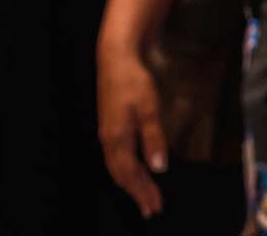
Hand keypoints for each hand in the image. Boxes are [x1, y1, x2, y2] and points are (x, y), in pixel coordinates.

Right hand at [96, 45, 167, 218]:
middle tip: (151, 209)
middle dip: (136, 192)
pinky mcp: (109, 124)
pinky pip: (115, 156)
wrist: (115, 57)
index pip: (131, 173)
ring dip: (131, 182)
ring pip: (117, 166)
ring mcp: (107, 131)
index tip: (156, 206)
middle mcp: (109, 138)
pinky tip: (134, 169)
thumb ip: (154, 138)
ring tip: (143, 195)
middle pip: (121, 173)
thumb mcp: (149, 108)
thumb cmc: (134, 81)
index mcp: (118, 137)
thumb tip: (159, 168)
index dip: (143, 191)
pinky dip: (126, 169)